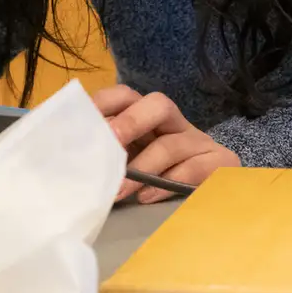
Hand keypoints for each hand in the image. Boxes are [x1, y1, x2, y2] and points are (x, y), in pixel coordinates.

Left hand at [93, 84, 241, 203]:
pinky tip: (147, 196)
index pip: (126, 96)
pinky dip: (168, 183)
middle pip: (158, 104)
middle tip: (110, 143)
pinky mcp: (220, 163)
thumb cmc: (160, 178)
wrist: (219, 195)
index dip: (104, 104)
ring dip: (144, 166)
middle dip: (131, 121)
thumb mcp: (130, 162)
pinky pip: (194, 167)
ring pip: (172, 143)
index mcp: (148, 118)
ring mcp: (199, 142)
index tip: (83, 123)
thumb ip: (108, 155)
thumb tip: (71, 157)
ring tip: (120, 189)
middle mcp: (175, 124)